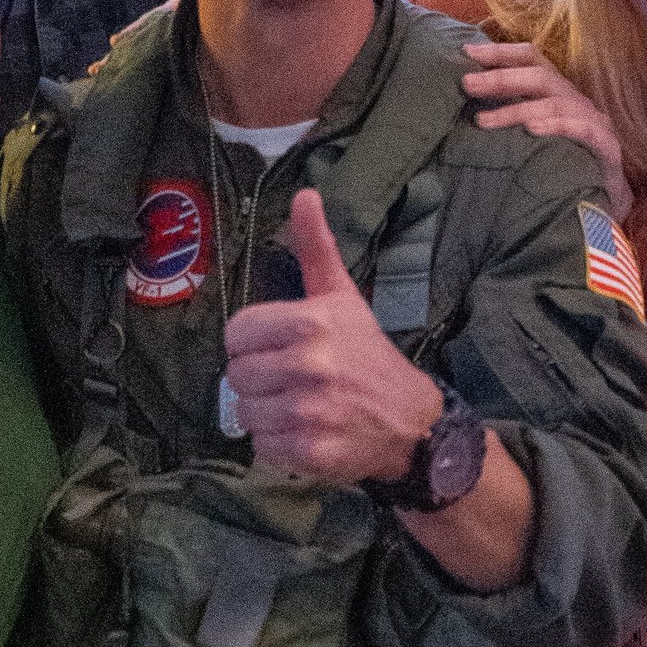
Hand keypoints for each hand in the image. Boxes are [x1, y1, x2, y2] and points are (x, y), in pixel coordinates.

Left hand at [219, 190, 436, 484]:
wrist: (411, 420)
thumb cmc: (367, 354)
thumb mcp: (342, 297)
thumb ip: (316, 247)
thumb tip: (305, 193)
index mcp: (310, 323)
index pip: (236, 334)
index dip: (251, 343)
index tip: (276, 348)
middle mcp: (309, 366)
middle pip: (237, 375)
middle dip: (258, 379)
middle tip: (291, 380)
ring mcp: (310, 412)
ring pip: (245, 414)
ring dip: (266, 414)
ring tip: (299, 406)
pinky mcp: (311, 453)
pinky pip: (262, 448)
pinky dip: (277, 446)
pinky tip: (305, 432)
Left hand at [458, 39, 629, 217]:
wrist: (605, 204)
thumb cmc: (561, 165)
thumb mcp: (530, 136)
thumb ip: (505, 116)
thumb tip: (461, 107)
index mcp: (557, 92)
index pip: (531, 59)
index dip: (500, 52)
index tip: (466, 52)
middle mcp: (575, 101)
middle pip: (540, 77)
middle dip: (500, 78)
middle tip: (467, 84)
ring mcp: (594, 122)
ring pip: (556, 104)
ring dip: (516, 110)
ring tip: (483, 120)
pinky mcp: (607, 147)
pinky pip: (583, 131)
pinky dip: (557, 127)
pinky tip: (532, 131)